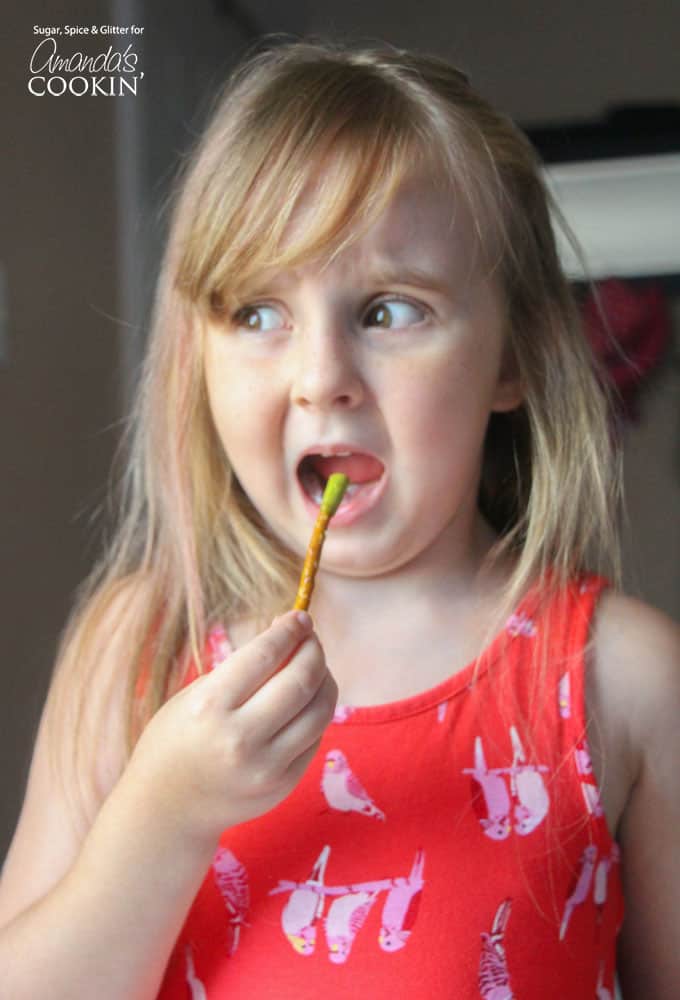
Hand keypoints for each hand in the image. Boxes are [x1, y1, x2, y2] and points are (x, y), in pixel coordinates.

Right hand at [123, 611, 336, 848]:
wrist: (166, 809)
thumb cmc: (176, 740)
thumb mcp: (195, 696)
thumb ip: (242, 670)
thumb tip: (289, 633)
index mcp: (210, 706)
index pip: (265, 654)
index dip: (289, 630)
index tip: (300, 616)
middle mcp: (240, 738)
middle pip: (301, 680)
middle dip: (313, 650)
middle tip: (311, 638)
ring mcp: (266, 767)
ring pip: (320, 710)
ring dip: (325, 679)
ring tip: (315, 667)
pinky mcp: (283, 785)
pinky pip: (315, 737)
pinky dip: (316, 711)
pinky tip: (306, 701)